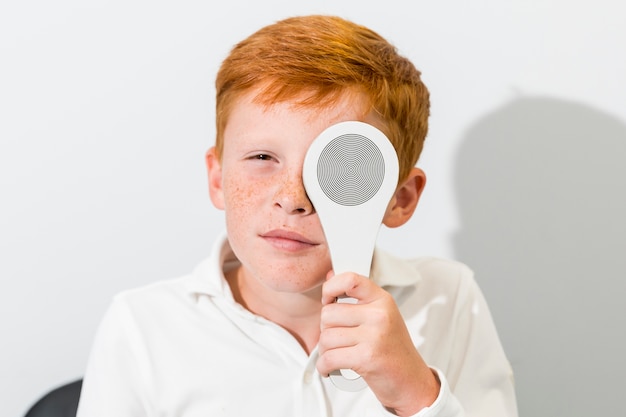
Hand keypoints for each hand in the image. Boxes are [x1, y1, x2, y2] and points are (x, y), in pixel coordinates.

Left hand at [317, 271, 439, 415]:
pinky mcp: (366, 358)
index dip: (330, 288)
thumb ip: (357, 298)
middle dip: (326, 329)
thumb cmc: (392, 349)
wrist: (411, 380)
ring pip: (326, 337)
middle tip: (336, 340)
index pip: (350, 279)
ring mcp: (374, 336)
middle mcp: (379, 315)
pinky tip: (330, 367)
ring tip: (336, 354)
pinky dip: (323, 366)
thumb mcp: (381, 316)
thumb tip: (330, 275)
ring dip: (324, 350)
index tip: (327, 300)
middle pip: (329, 313)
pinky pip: (328, 358)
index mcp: (382, 300)